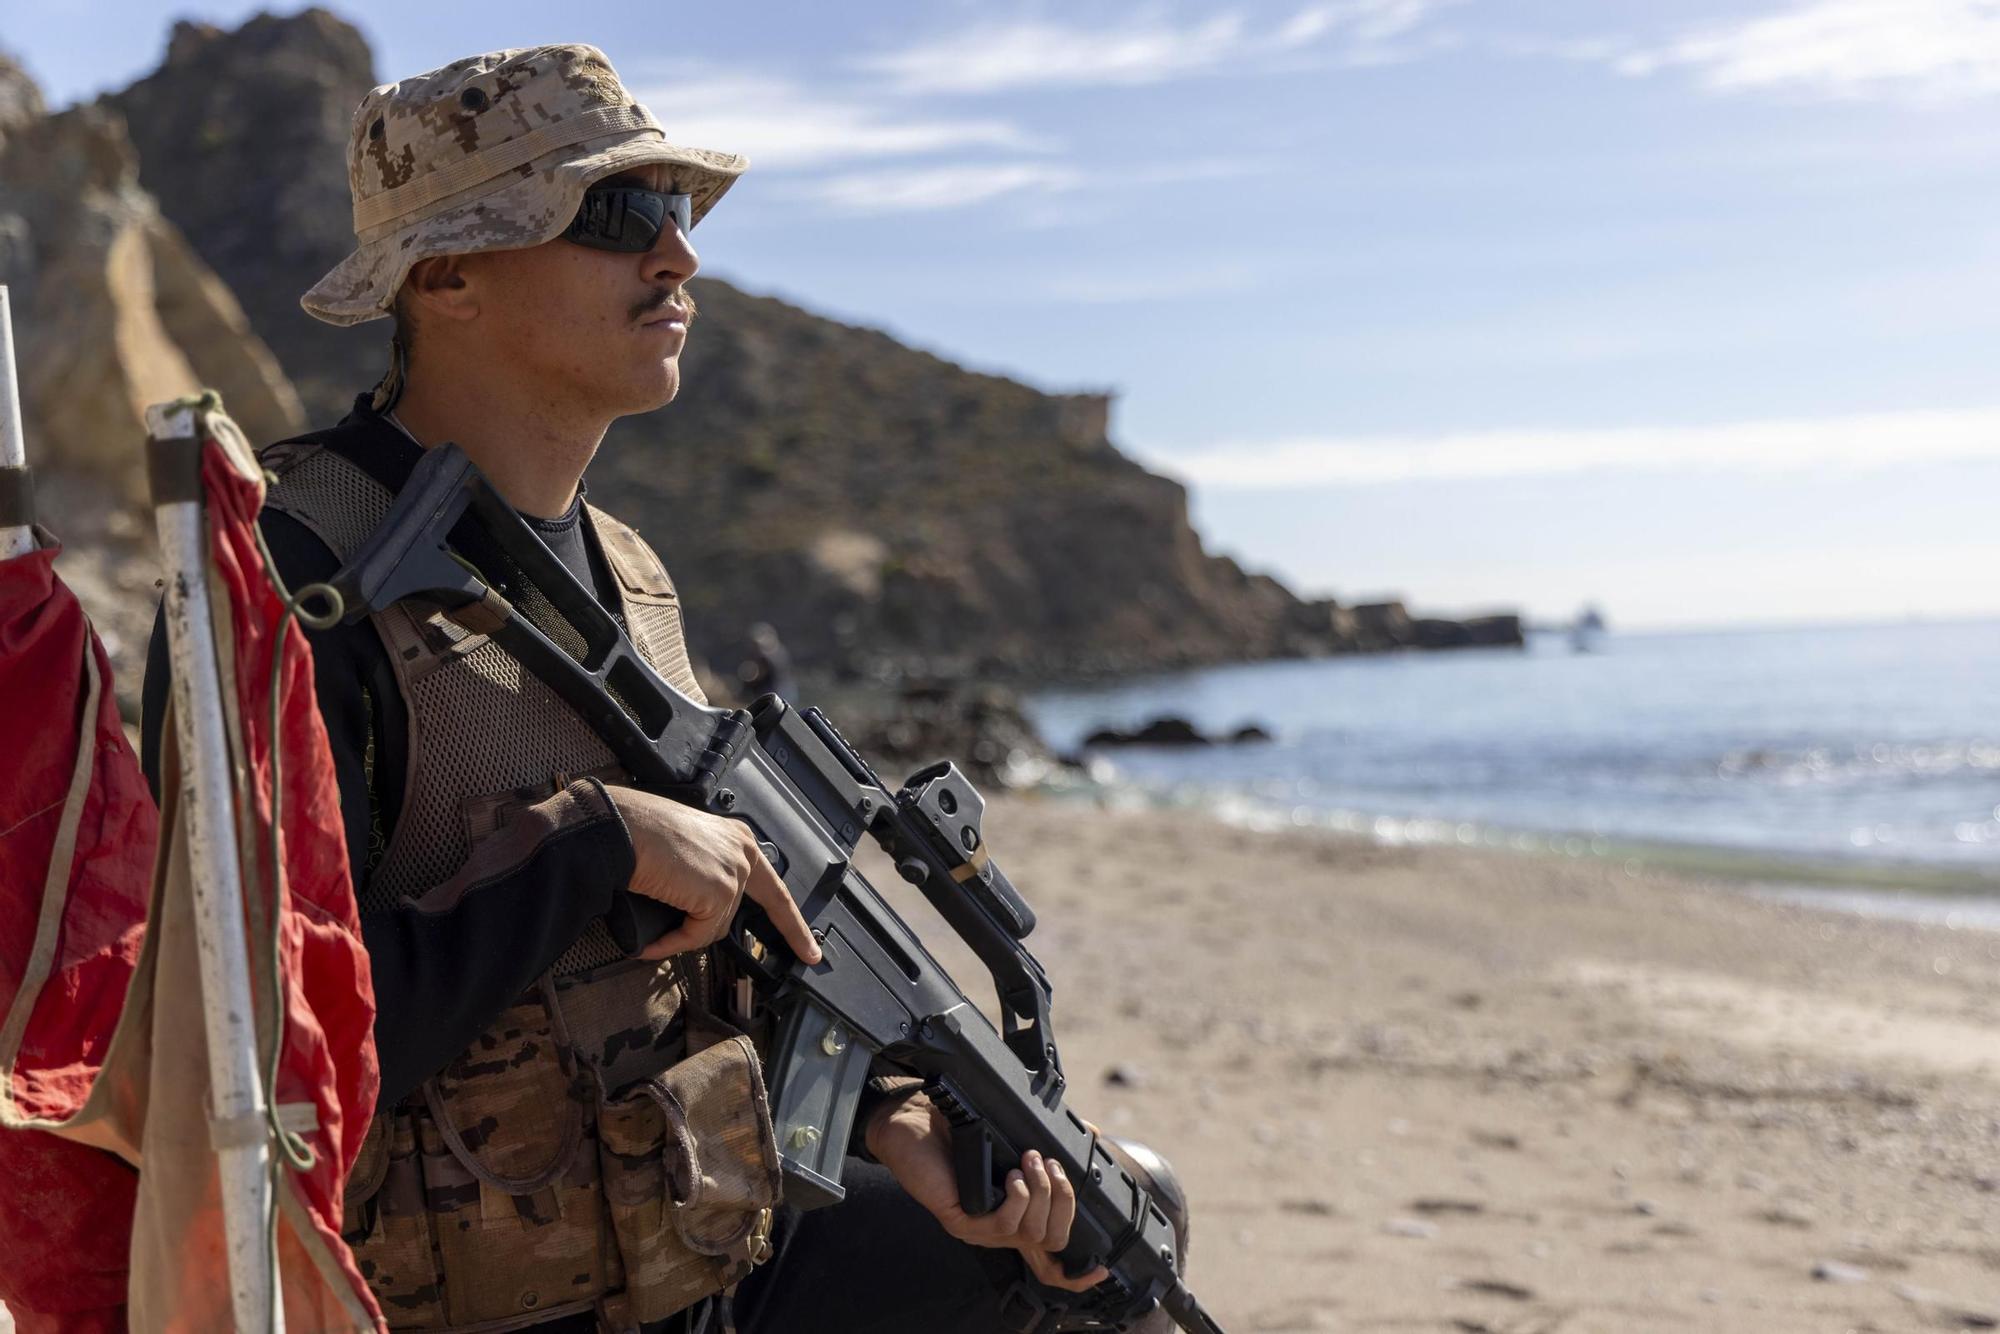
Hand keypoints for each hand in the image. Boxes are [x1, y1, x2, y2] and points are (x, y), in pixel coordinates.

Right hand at [604, 786, 821, 964]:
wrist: (618, 829)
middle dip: (708, 932)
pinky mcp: (720, 892)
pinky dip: (672, 943)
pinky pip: (697, 935)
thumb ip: (703, 873)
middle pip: (734, 913)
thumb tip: (700, 912)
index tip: (809, 950)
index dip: (792, 924)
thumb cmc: (637, 833)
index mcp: (737, 839)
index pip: (773, 889)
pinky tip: (652, 943)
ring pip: (713, 927)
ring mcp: (734, 871)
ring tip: (652, 928)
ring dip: (681, 935)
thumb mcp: (683, 851)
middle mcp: (742, 852)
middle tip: (687, 947)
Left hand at [865, 1093, 1109, 1292]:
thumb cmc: (958, 1129)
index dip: (1076, 1273)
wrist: (911, 1120)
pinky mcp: (961, 1221)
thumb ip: (1050, 1141)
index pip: (1048, 1257)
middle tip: (1051, 1165)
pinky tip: (1012, 1176)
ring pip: (1033, 1232)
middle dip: (1065, 1202)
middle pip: (1053, 1240)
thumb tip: (1096, 1136)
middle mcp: (1000, 1228)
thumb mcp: (1012, 1136)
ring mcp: (980, 1228)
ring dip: (1042, 1192)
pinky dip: (1018, 1198)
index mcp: (1015, 1214)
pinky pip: (1004, 1224)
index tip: (1100, 1268)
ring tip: (1031, 1160)